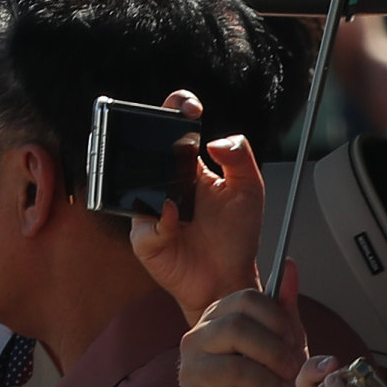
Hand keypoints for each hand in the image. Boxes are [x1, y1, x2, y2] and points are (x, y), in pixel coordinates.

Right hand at [130, 98, 264, 321]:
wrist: (227, 278)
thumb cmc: (236, 237)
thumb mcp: (250, 190)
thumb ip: (240, 157)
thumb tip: (214, 140)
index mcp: (190, 168)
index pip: (176, 127)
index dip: (177, 108)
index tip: (189, 108)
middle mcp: (166, 184)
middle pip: (147, 148)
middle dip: (151, 133)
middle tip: (166, 130)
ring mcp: (152, 209)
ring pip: (136, 183)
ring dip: (152, 181)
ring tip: (174, 189)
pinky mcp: (145, 236)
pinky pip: (145, 223)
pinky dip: (160, 221)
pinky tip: (175, 221)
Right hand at [179, 265, 307, 386]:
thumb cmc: (273, 383)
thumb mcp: (286, 342)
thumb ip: (286, 307)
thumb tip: (291, 264)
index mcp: (217, 317)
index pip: (246, 300)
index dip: (278, 321)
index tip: (293, 342)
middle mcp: (195, 339)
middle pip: (236, 329)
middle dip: (275, 353)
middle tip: (290, 372)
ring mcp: (189, 372)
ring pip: (236, 368)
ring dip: (270, 386)